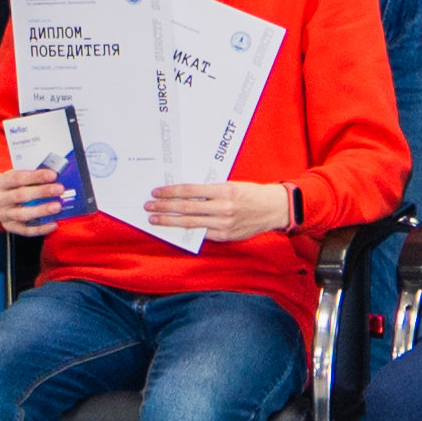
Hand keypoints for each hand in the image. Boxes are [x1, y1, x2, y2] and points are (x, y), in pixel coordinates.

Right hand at [0, 163, 72, 231]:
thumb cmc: (10, 186)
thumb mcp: (13, 176)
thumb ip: (29, 175)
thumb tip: (53, 175)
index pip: (17, 178)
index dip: (36, 176)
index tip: (53, 175)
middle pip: (20, 196)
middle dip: (42, 192)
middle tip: (59, 189)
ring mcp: (2, 215)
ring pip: (22, 215)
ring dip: (41, 211)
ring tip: (57, 207)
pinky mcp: (9, 227)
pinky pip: (26, 230)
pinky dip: (41, 228)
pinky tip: (53, 224)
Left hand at [139, 179, 292, 239]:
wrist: (272, 209)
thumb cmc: (250, 193)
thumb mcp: (231, 184)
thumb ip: (209, 190)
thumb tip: (183, 192)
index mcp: (224, 190)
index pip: (190, 190)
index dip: (171, 191)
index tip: (157, 191)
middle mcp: (223, 208)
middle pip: (186, 208)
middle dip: (164, 207)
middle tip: (149, 206)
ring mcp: (224, 224)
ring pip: (190, 223)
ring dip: (169, 221)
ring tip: (155, 219)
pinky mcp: (225, 236)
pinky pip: (201, 233)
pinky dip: (186, 230)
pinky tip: (174, 229)